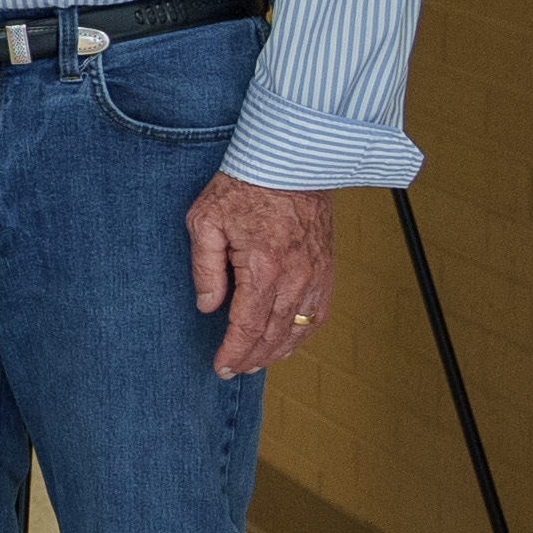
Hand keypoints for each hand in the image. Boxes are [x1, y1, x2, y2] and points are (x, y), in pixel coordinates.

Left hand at [188, 173, 333, 377]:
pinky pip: (319, 313)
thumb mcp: (206, 221)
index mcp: (264, 268)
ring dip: (279, 351)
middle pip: (275, 334)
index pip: (248, 326)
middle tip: (233, 371)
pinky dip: (303, 334)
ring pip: (300, 329)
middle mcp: (296, 278)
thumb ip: (205, 268)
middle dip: (253, 358)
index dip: (234, 352)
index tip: (221, 368)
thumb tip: (208, 307)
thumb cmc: (243, 186)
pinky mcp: (327, 269)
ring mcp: (317, 275)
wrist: (290, 161)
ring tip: (256, 363)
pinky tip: (288, 341)